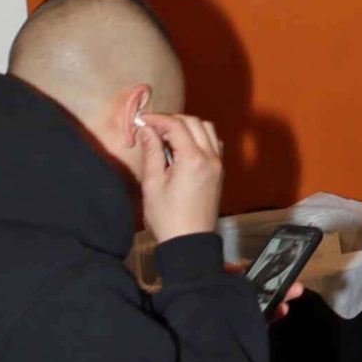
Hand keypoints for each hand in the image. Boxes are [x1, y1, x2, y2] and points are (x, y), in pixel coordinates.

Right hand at [135, 112, 224, 245]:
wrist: (189, 242)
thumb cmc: (168, 218)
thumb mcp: (153, 184)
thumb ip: (151, 152)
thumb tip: (147, 130)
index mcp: (193, 159)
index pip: (176, 125)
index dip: (158, 119)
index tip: (142, 120)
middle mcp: (210, 157)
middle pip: (194, 122)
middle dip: (172, 120)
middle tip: (152, 127)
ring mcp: (218, 164)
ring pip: (207, 129)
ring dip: (188, 126)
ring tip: (166, 135)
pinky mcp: (219, 171)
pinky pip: (213, 142)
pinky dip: (199, 136)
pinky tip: (183, 146)